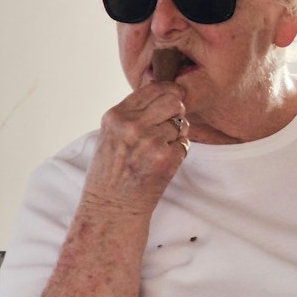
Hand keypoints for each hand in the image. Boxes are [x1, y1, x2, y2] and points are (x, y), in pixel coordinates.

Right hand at [81, 81, 190, 214]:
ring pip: (181, 123)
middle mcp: (132, 125)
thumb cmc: (111, 173)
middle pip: (174, 101)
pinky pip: (185, 144)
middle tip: (168, 127)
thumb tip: (167, 94)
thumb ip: (133, 114)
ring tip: (157, 151)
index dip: (170, 91)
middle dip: (177, 112)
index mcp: (116, 115)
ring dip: (176, 136)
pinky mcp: (166, 157)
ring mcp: (150, 141)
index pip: (154, 88)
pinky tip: (161, 163)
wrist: (111, 207)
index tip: (175, 96)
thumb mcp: (111, 135)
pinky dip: (179, 152)